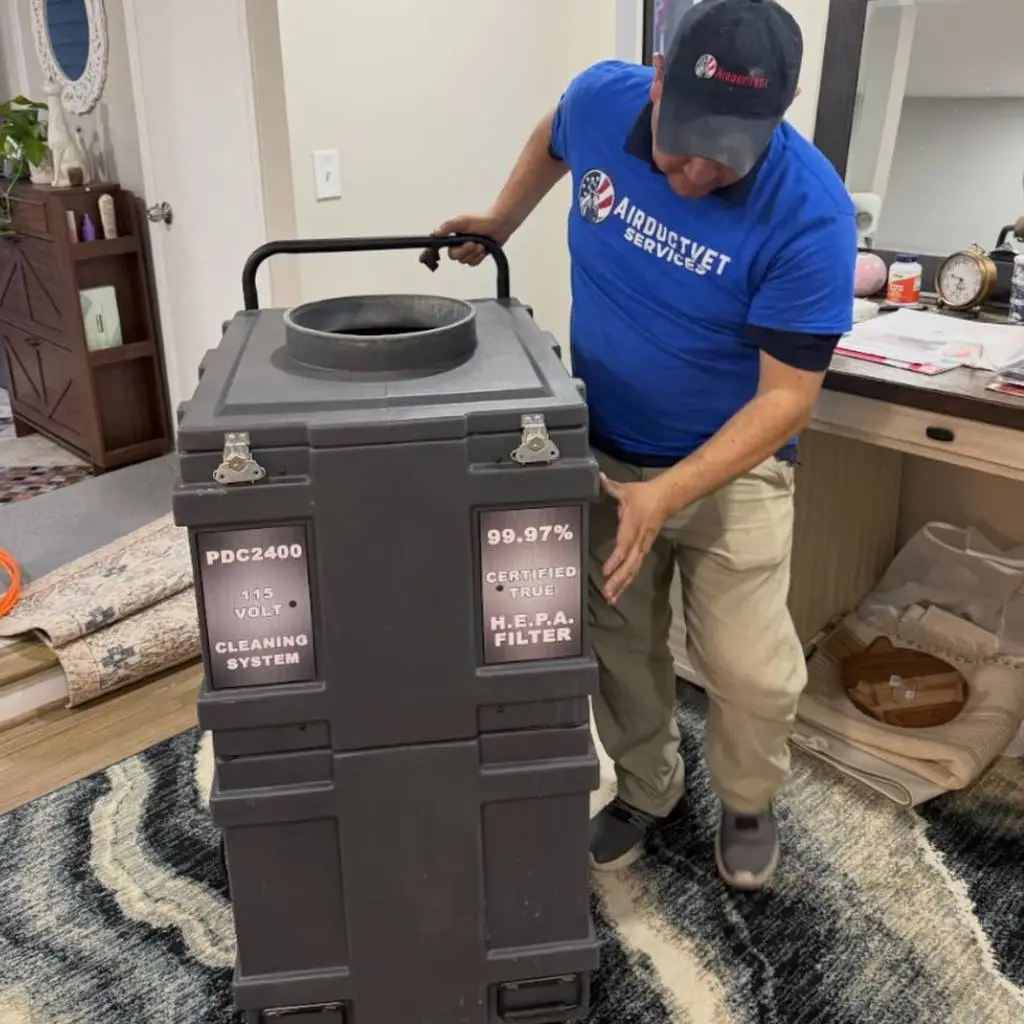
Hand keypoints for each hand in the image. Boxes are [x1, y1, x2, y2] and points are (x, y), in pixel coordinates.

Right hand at [433, 212, 510, 266]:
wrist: (500, 224)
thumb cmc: (483, 220)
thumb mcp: (463, 221)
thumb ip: (448, 226)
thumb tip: (436, 232)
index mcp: (453, 236)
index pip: (447, 249)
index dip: (455, 250)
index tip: (464, 244)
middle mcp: (459, 243)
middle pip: (456, 257)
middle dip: (467, 252)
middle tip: (474, 243)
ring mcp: (468, 250)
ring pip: (465, 261)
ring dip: (474, 254)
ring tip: (481, 245)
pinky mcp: (477, 255)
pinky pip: (473, 263)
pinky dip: (479, 258)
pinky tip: (484, 250)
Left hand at [599, 474, 671, 605]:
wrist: (666, 499)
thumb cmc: (644, 495)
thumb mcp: (626, 490)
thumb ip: (611, 486)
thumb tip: (599, 477)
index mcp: (633, 526)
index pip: (624, 545)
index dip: (616, 559)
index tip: (606, 571)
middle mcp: (639, 540)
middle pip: (629, 564)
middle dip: (618, 580)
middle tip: (607, 594)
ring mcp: (642, 547)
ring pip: (633, 569)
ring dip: (622, 585)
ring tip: (611, 599)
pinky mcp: (643, 551)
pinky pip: (634, 568)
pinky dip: (626, 581)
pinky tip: (618, 592)